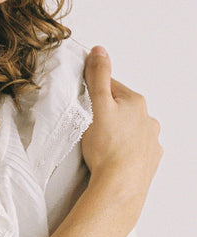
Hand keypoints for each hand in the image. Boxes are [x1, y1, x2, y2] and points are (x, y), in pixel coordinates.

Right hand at [82, 46, 162, 216]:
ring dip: (116, 132)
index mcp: (136, 102)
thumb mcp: (97, 105)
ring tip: (99, 145)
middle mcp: (148, 119)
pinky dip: (124, 150)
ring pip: (129, 129)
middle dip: (105, 114)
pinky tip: (111, 157)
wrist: (119, 186)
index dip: (93, 93)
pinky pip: (135, 149)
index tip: (84, 104)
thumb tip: (99, 50)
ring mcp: (151, 141)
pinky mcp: (149, 160)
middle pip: (121, 108)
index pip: (110, 86)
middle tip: (88, 127)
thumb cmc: (107, 148)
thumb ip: (97, 76)